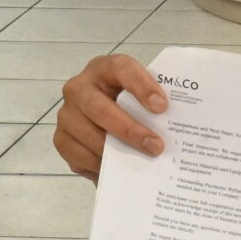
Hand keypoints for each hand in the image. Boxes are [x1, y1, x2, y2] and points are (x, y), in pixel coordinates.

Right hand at [54, 54, 168, 180]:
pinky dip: (100, 164)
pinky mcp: (61, 138)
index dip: (142, 86)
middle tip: (156, 147)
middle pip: (100, 108)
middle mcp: (80, 87)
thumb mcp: (140, 98)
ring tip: (142, 163)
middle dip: (130, 129)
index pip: (121, 69)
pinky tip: (119, 170)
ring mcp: (67, 113)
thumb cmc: (130, 107)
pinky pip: (79, 155)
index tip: (162, 106)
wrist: (104, 122)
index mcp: (104, 69)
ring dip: (117, 152)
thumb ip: (153, 106)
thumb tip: (179, 133)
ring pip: (89, 134)